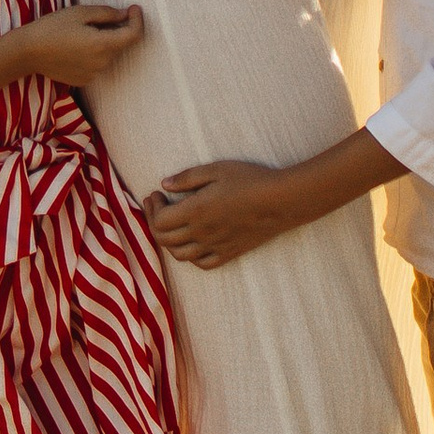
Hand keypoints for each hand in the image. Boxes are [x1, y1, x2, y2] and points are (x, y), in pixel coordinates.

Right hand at [18, 2, 144, 87]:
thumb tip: (126, 15)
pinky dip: (94, 54)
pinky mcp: (84, 81)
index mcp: (103, 45)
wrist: (28, 52)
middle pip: (121, 45)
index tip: (133, 8)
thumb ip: (107, 14)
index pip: (134, 35)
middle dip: (118, 29)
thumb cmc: (52, 27)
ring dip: (105, 42)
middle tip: (99, 17)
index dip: (138, 20)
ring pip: (109, 54)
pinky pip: (97, 64)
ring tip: (82, 32)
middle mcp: (102, 63)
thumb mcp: (80, 12)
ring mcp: (93, 74)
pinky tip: (76, 46)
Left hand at [147, 159, 302, 268]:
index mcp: (195, 211)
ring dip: (169, 241)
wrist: (282, 201)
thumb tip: (164, 184)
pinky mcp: (230, 253)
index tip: (156, 194)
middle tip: (158, 206)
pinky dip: (191, 256)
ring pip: (180, 255)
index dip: (152, 208)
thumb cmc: (250, 179)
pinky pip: (203, 264)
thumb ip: (187, 178)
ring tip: (172, 225)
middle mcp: (201, 233)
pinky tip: (194, 242)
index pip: (159, 221)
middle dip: (154, 222)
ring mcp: (215, 246)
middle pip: (164, 239)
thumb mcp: (216, 170)